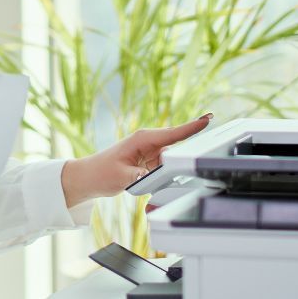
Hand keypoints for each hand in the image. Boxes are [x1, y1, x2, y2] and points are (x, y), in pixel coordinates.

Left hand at [61, 114, 212, 206]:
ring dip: (168, 171)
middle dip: (182, 154)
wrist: (89, 178)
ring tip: (143, 176)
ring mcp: (150, 153)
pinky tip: (146, 180)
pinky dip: (163, 176)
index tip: (208, 119)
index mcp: (142, 139)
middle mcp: (148, 143)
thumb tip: (156, 177)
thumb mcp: (122, 177)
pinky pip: (164, 168)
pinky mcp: (150, 163)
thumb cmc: (102, 172)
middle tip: (181, 161)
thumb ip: (141, 177)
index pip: (172, 133)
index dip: (191, 127)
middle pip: (176, 146)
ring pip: (171, 160)